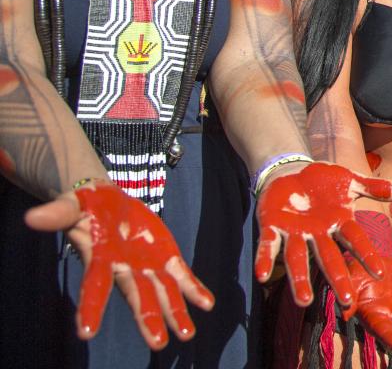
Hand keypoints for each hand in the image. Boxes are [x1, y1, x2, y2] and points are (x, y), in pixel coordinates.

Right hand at [25, 184, 213, 349]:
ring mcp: (147, 266)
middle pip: (137, 298)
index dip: (90, 309)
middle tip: (158, 344)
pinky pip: (182, 275)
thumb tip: (32, 217)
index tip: (85, 333)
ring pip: (163, 293)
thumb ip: (58, 213)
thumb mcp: (72, 205)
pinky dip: (194, 289)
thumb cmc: (87, 206)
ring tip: (186, 335)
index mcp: (101, 260)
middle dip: (147, 319)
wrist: (108, 199)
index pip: (94, 288)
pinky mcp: (165, 256)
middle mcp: (125, 270)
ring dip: (175, 312)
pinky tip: (207, 304)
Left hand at [255, 162, 391, 306]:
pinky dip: (265, 260)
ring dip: (300, 279)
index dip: (367, 255)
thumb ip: (377, 189)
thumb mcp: (351, 181)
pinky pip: (268, 246)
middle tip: (346, 300)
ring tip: (304, 301)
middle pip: (329, 258)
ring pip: (298, 259)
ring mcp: (295, 232)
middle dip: (337, 278)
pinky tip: (262, 276)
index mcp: (338, 222)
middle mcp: (318, 233)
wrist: (291, 171)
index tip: (380, 273)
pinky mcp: (272, 227)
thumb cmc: (324, 180)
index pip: (356, 240)